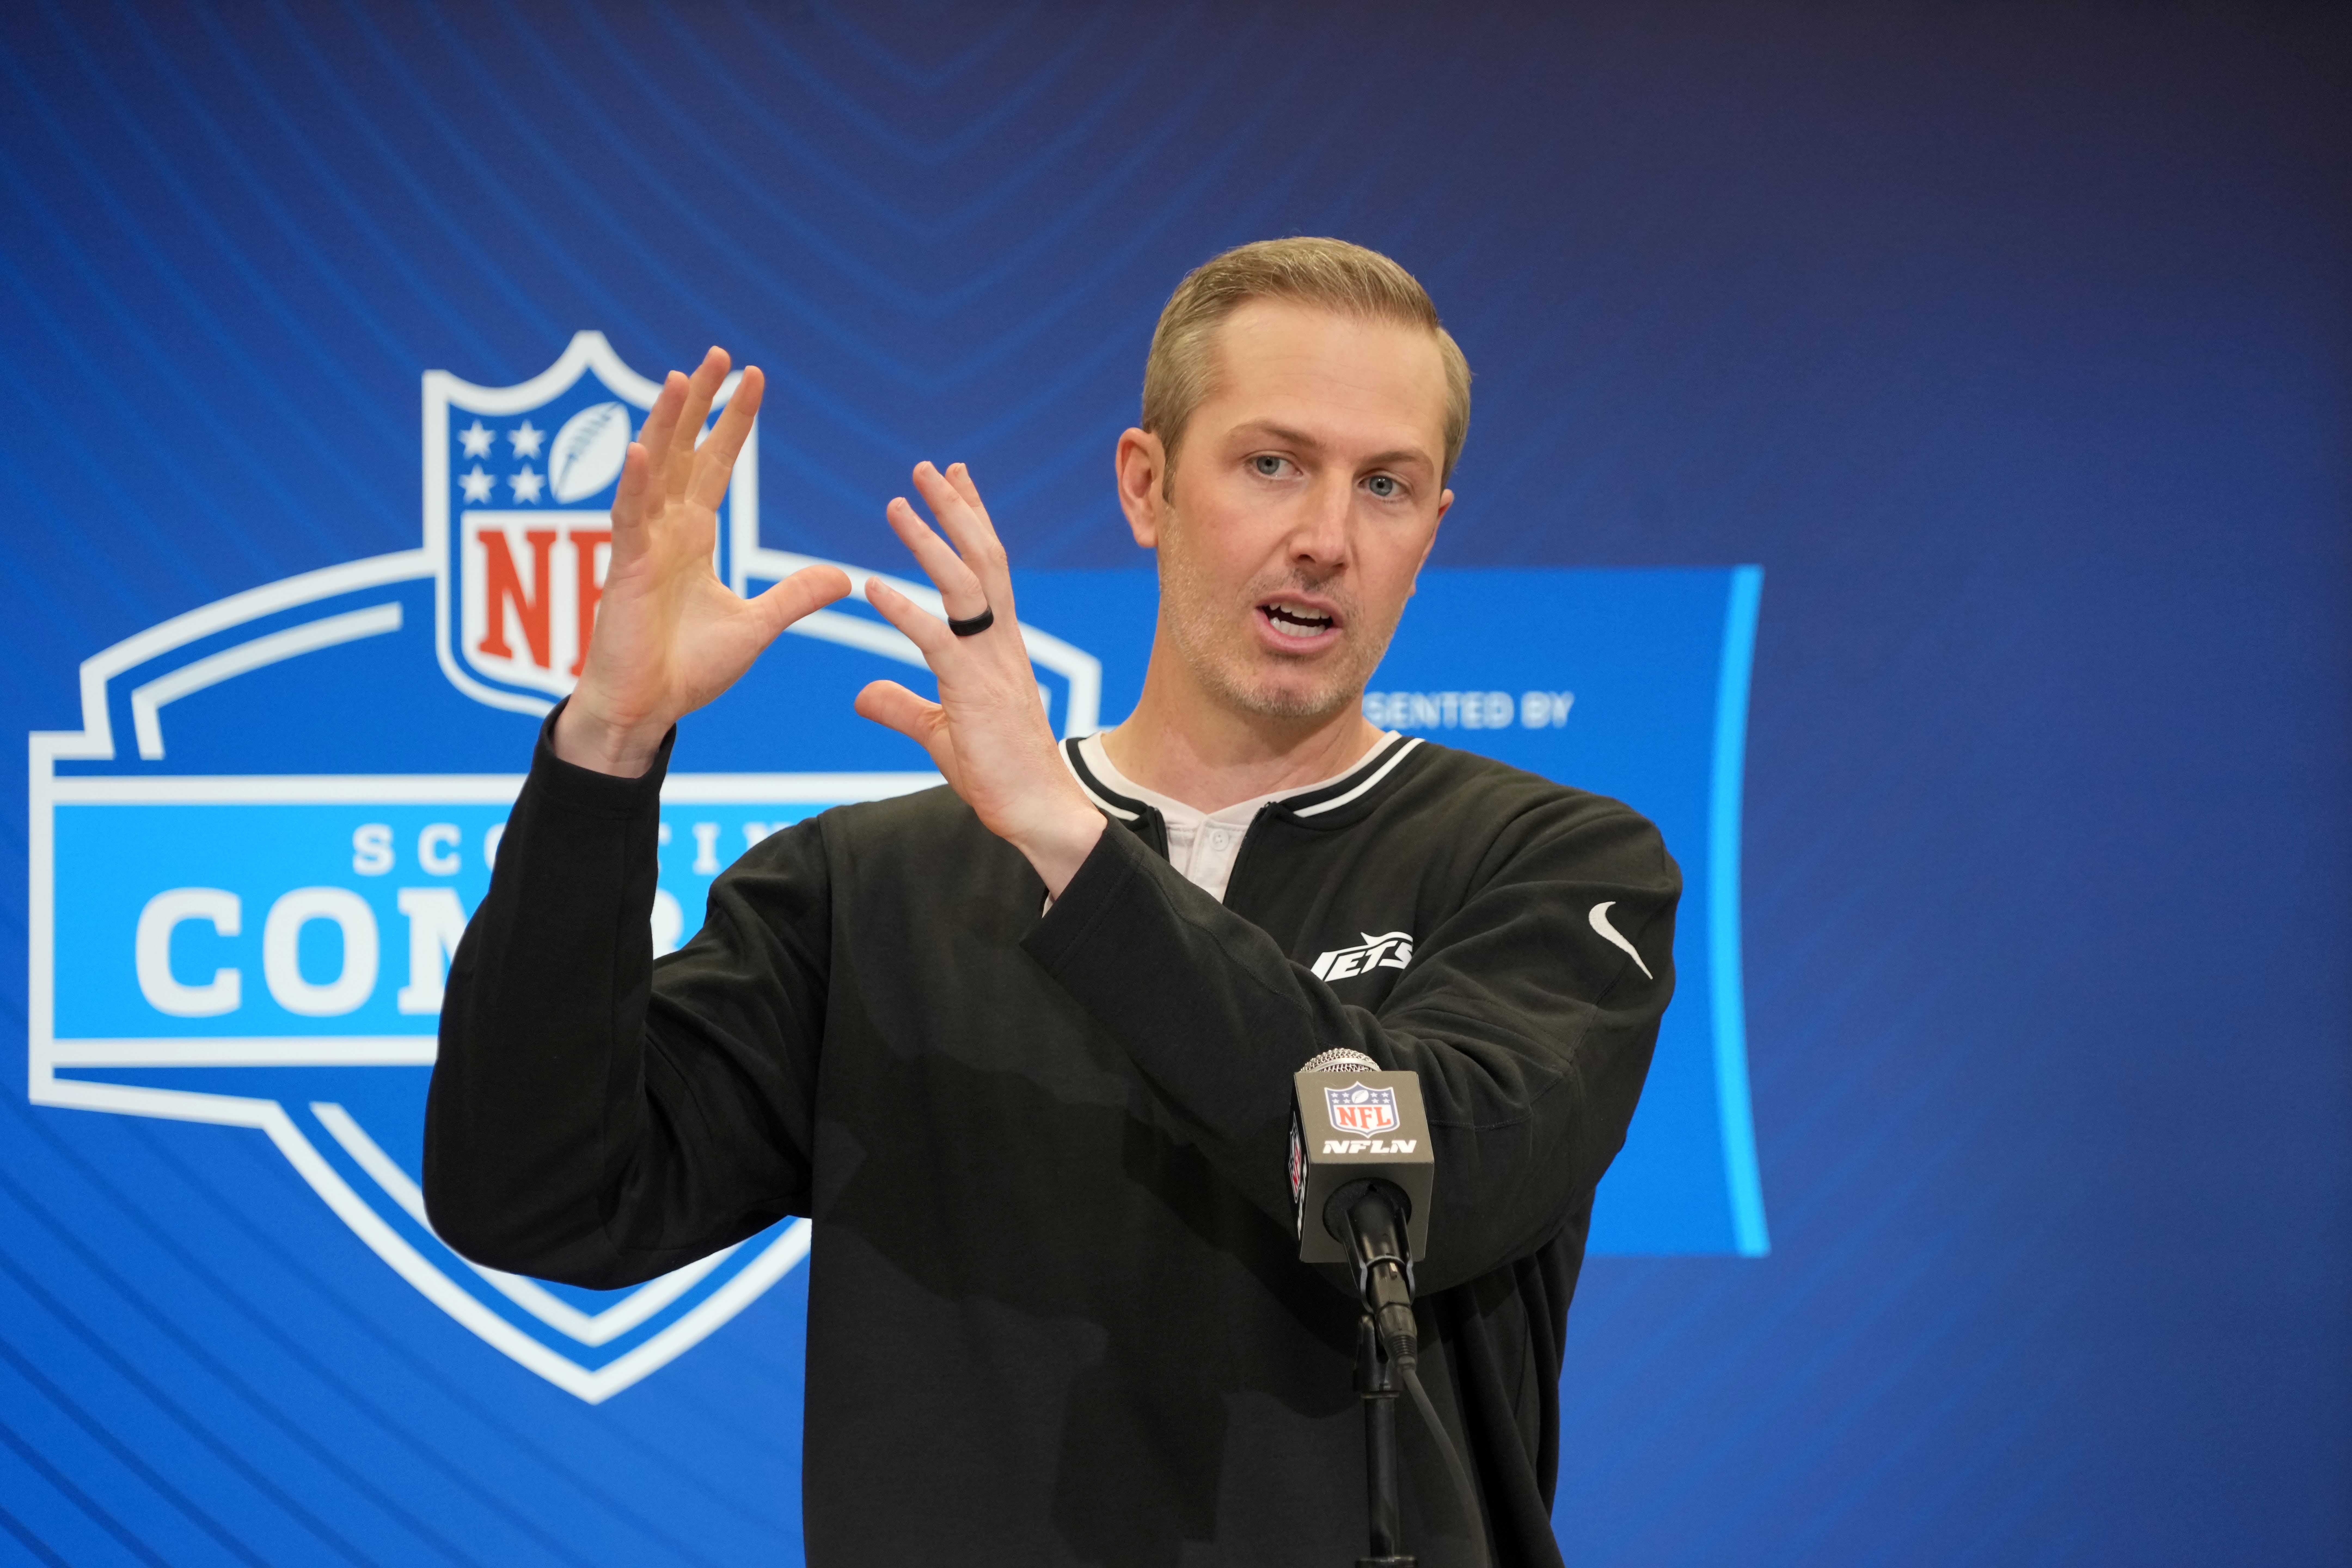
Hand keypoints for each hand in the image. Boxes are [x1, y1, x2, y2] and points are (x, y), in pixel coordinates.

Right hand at [555, 348, 851, 775]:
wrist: (647, 711)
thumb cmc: (687, 669)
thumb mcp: (756, 627)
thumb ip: (795, 596)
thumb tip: (843, 576)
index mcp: (694, 539)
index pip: (716, 466)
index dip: (733, 422)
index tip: (753, 378)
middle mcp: (666, 531)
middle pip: (685, 450)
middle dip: (701, 402)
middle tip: (720, 353)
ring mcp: (642, 545)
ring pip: (654, 469)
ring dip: (666, 423)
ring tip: (682, 376)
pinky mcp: (625, 568)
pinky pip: (628, 517)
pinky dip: (634, 483)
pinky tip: (642, 449)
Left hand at [855, 462, 1106, 895]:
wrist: (1037, 811)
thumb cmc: (999, 774)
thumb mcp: (942, 732)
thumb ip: (903, 708)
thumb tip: (862, 694)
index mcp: (999, 647)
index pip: (989, 569)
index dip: (973, 521)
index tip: (957, 479)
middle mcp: (1001, 645)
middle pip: (983, 560)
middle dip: (957, 510)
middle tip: (928, 467)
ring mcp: (992, 666)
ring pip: (966, 587)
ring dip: (931, 541)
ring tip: (898, 504)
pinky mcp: (975, 693)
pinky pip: (938, 642)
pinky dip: (905, 611)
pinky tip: (874, 588)